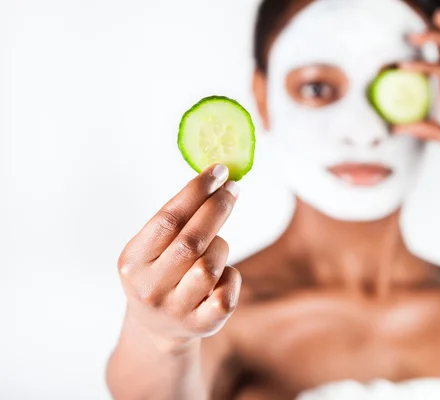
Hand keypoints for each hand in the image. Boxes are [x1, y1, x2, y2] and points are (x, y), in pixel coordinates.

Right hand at [117, 164, 241, 350]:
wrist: (158, 328)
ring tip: (215, 245)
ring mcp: (175, 310)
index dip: (195, 192)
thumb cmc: (161, 273)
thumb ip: (175, 220)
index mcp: (132, 262)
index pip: (167, 219)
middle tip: (233, 187)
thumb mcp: (151, 249)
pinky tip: (222, 275)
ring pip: (211, 266)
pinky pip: (227, 292)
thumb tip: (216, 179)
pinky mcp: (201, 326)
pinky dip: (231, 276)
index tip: (217, 171)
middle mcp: (149, 288)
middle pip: (192, 241)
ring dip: (221, 247)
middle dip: (217, 208)